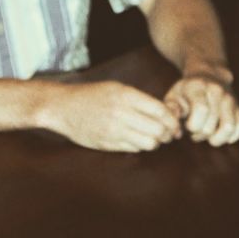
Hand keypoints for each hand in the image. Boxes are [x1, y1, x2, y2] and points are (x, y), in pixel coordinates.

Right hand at [42, 80, 182, 152]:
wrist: (63, 107)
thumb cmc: (91, 95)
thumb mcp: (116, 88)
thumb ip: (139, 99)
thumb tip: (165, 113)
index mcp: (125, 96)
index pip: (160, 111)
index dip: (172, 120)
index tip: (175, 123)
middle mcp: (121, 114)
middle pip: (158, 130)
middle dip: (168, 134)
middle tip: (169, 134)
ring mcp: (114, 131)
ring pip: (148, 143)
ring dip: (155, 142)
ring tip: (153, 137)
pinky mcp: (107, 144)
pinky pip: (134, 149)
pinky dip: (140, 146)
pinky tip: (136, 139)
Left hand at [164, 71, 238, 145]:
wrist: (209, 75)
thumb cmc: (186, 91)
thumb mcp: (173, 96)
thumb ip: (171, 111)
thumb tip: (176, 132)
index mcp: (198, 87)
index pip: (201, 110)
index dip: (193, 125)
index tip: (188, 125)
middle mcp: (217, 91)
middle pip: (211, 125)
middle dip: (199, 134)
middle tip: (195, 130)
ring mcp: (230, 100)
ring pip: (228, 128)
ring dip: (216, 139)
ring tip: (207, 135)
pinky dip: (229, 137)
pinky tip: (218, 134)